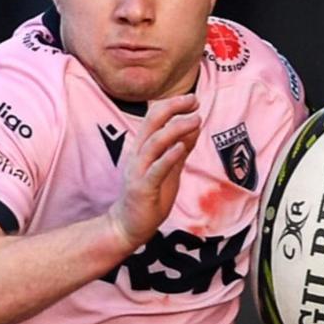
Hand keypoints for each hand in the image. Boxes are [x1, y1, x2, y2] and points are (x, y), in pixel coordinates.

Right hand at [108, 94, 201, 247]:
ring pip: (154, 142)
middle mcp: (138, 155)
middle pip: (151, 123)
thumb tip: (194, 127)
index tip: (193, 99)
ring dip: (175, 129)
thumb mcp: (169, 169)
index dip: (172, 105)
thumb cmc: (149, 196)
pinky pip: (156, 169)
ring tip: (195, 119)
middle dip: (173, 108)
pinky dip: (169, 156)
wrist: (128, 225)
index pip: (154, 118)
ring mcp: (139, 171)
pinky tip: (181, 146)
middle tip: (194, 100)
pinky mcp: (143, 188)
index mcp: (142, 148)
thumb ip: (180, 149)